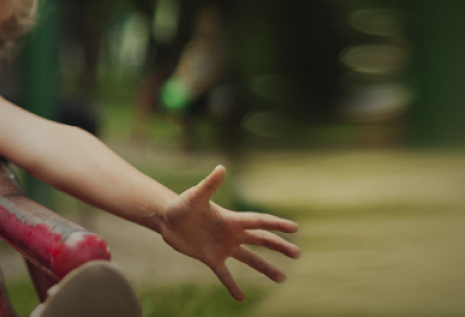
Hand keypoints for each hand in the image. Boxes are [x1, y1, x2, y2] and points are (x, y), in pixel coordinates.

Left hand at [157, 165, 301, 300]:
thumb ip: (209, 184)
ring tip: (282, 278)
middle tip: (297, 253)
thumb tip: (221, 167)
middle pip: (261, 240)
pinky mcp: (211, 258)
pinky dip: (232, 285)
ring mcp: (223, 247)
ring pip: (249, 259)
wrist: (166, 219)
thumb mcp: (195, 196)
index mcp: (231, 219)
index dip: (277, 224)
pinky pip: (225, 275)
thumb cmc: (181, 205)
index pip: (259, 222)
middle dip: (279, 246)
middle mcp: (231, 234)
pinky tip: (240, 297)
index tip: (295, 228)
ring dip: (265, 268)